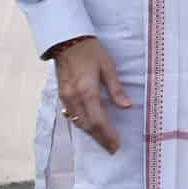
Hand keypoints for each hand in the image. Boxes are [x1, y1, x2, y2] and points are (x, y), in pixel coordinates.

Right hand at [54, 37, 131, 153]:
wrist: (67, 40)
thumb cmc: (91, 51)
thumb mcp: (107, 66)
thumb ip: (116, 88)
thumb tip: (126, 106)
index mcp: (88, 91)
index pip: (98, 121)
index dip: (107, 135)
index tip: (115, 145)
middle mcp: (74, 98)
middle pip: (87, 126)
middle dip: (100, 139)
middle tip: (111, 148)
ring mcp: (65, 97)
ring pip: (78, 122)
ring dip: (90, 133)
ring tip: (103, 140)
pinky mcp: (61, 94)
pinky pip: (71, 115)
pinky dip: (81, 123)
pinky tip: (89, 126)